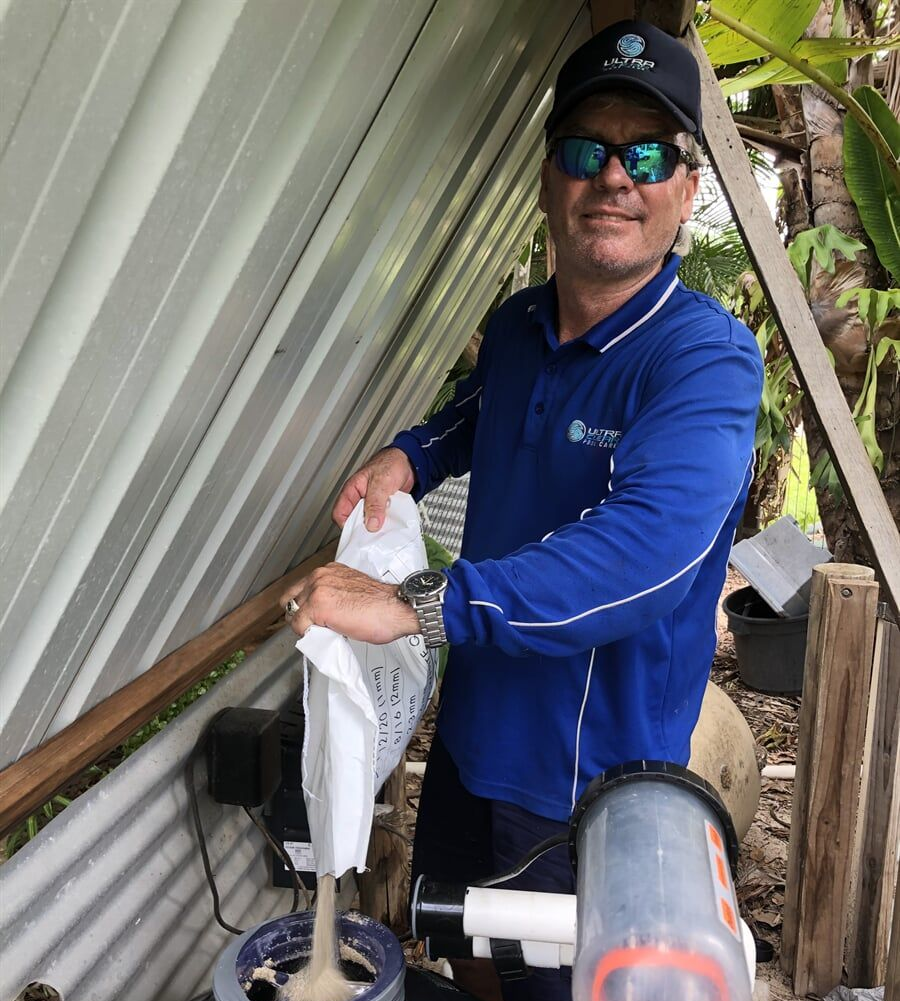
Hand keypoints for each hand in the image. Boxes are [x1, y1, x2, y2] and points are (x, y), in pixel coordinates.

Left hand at [281, 563, 419, 643]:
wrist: (397, 608)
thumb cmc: (383, 604)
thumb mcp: (352, 591)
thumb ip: (334, 595)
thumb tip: (324, 612)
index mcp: (329, 571)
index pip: (301, 588)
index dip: (304, 606)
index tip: (311, 617)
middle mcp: (320, 576)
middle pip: (290, 599)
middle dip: (299, 615)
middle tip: (313, 627)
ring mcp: (317, 590)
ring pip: (293, 613)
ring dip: (304, 625)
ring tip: (321, 632)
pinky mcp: (317, 607)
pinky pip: (299, 626)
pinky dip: (308, 635)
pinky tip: (325, 635)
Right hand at [332, 447, 414, 531]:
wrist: (409, 462)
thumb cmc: (391, 463)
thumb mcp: (380, 482)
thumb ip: (374, 503)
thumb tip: (371, 524)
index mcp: (352, 491)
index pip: (340, 513)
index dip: (346, 526)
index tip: (359, 533)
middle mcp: (360, 499)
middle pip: (355, 521)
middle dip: (364, 529)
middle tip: (374, 533)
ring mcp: (372, 505)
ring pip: (369, 522)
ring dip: (378, 527)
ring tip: (385, 528)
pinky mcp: (383, 509)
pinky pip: (381, 521)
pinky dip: (387, 524)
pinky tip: (392, 524)